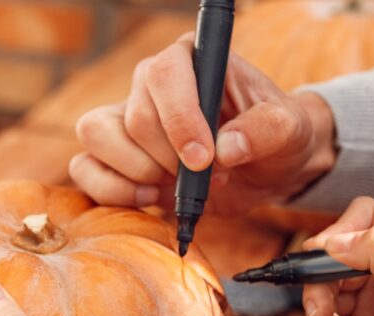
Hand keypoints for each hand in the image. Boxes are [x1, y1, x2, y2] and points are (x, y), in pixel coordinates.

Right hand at [69, 34, 336, 215]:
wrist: (263, 170)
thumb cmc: (275, 138)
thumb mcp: (289, 130)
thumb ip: (266, 131)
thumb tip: (227, 147)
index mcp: (190, 59)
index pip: (164, 76)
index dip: (180, 121)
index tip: (204, 159)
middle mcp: (149, 85)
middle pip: (134, 119)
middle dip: (170, 160)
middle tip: (209, 177)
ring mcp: (124, 119)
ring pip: (97, 137)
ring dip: (138, 173)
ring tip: (176, 186)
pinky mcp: (110, 156)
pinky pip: (84, 168)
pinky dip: (112, 190)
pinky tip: (149, 197)